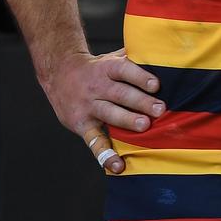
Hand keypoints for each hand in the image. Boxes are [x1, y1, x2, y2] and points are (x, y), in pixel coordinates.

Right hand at [43, 47, 164, 173]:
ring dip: (127, 121)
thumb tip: (160, 55)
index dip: (140, 77)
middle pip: (120, 93)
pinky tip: (118, 165)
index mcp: (106, 67)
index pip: (124, 70)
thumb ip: (132, 57)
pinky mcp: (82, 125)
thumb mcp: (110, 57)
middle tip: (159, 109)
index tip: (156, 85)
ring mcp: (88, 106)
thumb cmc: (95, 67)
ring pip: (109, 114)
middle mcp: (97, 86)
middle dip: (140, 102)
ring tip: (145, 127)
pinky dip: (105, 155)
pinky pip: (94, 141)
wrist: (59, 73)